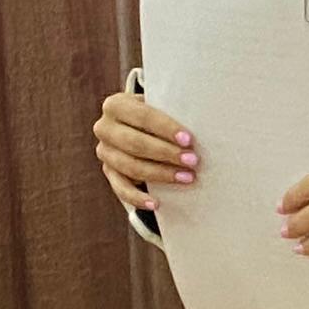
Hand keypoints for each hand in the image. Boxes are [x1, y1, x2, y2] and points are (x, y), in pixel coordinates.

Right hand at [95, 91, 196, 216]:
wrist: (136, 126)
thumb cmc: (156, 115)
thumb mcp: (159, 105)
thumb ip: (170, 111)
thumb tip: (203, 126)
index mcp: (115, 105)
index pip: (142, 116)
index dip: (166, 128)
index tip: (189, 140)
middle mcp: (104, 128)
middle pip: (135, 143)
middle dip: (166, 153)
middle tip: (193, 161)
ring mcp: (104, 152)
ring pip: (131, 167)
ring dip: (161, 174)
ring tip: (187, 178)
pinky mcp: (108, 172)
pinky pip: (121, 189)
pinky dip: (138, 198)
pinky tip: (157, 204)